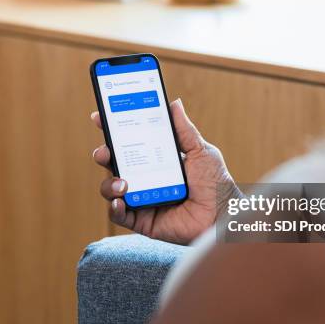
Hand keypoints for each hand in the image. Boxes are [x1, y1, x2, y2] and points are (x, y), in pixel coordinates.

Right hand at [91, 99, 240, 244]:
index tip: (101, 117)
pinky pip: (119, 215)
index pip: (128, 142)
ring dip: (109, 183)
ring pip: (111, 188)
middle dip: (103, 154)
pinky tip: (120, 201)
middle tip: (105, 151)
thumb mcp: (201, 151)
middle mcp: (144, 178)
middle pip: (114, 163)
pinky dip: (115, 208)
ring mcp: (141, 198)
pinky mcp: (141, 220)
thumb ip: (185, 130)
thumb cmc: (215, 184)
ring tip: (123, 182)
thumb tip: (174, 103)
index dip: (112, 130)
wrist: (223, 214)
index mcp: (155, 159)